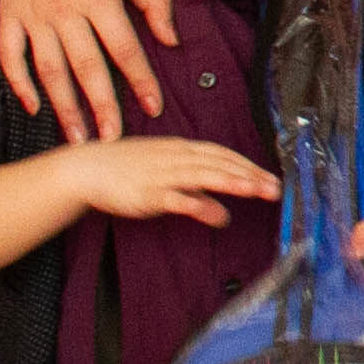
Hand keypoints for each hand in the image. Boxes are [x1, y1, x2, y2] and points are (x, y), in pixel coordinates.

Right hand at [0, 0, 174, 142]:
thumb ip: (154, 2)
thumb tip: (172, 41)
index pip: (124, 48)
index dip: (141, 81)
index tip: (154, 108)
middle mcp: (63, 8)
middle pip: (85, 68)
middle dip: (101, 107)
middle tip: (113, 141)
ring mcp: (32, 12)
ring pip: (48, 69)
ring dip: (63, 106)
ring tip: (78, 138)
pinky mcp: (8, 12)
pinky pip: (10, 55)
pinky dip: (20, 82)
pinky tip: (35, 106)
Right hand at [63, 135, 277, 227]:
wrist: (87, 168)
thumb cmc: (126, 170)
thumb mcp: (166, 176)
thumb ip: (195, 193)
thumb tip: (221, 210)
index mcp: (181, 149)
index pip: (223, 155)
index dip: (248, 166)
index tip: (271, 177)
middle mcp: (177, 158)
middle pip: (221, 164)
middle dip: (250, 175)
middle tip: (276, 187)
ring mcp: (164, 174)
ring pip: (205, 176)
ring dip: (234, 183)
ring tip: (257, 191)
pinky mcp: (149, 193)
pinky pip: (177, 198)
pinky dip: (198, 205)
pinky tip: (217, 214)